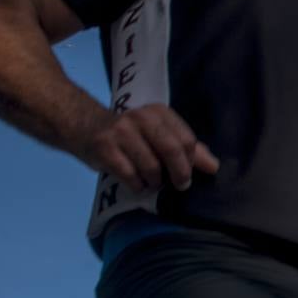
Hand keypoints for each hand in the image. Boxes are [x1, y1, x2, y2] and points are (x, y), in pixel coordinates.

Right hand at [79, 104, 218, 193]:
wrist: (83, 125)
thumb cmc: (129, 134)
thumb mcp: (158, 133)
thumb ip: (185, 147)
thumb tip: (213, 165)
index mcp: (159, 113)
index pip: (187, 140)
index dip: (193, 162)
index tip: (190, 175)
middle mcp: (141, 118)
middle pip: (172, 150)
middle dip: (180, 173)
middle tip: (181, 185)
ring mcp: (121, 131)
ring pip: (152, 167)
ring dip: (155, 182)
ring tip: (152, 182)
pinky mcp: (104, 147)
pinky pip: (130, 175)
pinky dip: (138, 185)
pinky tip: (136, 183)